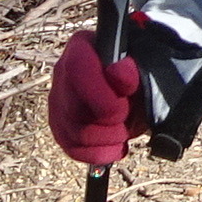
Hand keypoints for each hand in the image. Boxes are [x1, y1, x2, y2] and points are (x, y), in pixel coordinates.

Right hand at [46, 34, 138, 166]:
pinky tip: (116, 145)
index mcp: (82, 48)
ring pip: (74, 134)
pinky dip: (100, 153)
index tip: (125, 104)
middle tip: (128, 117)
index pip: (78, 70)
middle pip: (75, 110)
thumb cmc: (139, 75)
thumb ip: (132, 69)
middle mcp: (62, 73)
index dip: (102, 94)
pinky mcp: (60, 127)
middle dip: (110, 121)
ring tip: (124, 129)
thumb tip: (119, 71)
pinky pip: (72, 149)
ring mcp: (58, 102)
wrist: (137, 90)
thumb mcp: (143, 68)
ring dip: (109, 138)